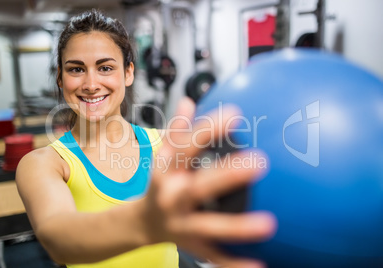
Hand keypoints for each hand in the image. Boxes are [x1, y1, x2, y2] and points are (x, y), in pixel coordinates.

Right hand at [141, 97, 276, 267]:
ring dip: (237, 226)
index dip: (208, 128)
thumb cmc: (159, 184)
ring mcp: (182, 224)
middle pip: (199, 186)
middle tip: (259, 162)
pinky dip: (234, 263)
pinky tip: (259, 264)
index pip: (186, 146)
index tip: (235, 114)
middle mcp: (172, 197)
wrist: (141, 223)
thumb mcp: (164, 157)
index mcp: (167, 171)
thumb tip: (189, 102)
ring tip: (268, 224)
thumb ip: (177, 130)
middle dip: (226, 176)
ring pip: (210, 226)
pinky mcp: (192, 246)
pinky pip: (215, 256)